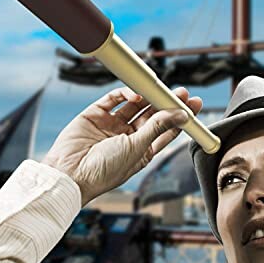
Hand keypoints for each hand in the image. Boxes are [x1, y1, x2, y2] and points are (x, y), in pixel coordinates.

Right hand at [42, 86, 202, 205]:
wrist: (70, 174)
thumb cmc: (104, 171)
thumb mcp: (138, 148)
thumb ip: (158, 127)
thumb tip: (181, 114)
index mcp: (142, 151)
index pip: (165, 131)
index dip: (179, 118)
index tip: (193, 106)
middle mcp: (128, 137)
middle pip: (153, 116)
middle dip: (167, 104)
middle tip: (182, 92)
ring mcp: (112, 125)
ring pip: (136, 106)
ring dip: (149, 96)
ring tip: (162, 88)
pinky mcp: (96, 114)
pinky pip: (114, 99)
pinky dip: (126, 93)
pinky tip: (137, 93)